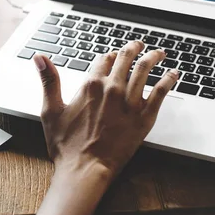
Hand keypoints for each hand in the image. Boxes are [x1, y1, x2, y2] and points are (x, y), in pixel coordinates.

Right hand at [34, 41, 178, 214]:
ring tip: (159, 52)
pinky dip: (168, 80)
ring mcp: (130, 103)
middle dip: (133, 48)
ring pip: (145, 70)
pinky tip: (174, 74)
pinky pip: (160, 92)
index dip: (108, 55)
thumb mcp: (51, 110)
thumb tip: (39, 57)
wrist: (85, 170)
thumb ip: (49, 80)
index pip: (103, 59)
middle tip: (138, 45)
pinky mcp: (144, 117)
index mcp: (90, 85)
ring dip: (153, 57)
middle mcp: (112, 89)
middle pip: (126, 59)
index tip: (112, 55)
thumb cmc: (66, 145)